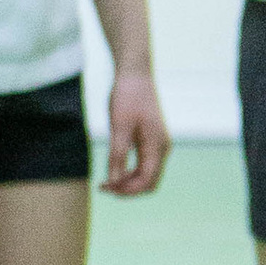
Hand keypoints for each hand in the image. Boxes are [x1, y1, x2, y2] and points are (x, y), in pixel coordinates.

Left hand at [104, 67, 169, 196]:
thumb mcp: (119, 126)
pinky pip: (145, 164)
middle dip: (128, 189)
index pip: (147, 181)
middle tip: (103, 187)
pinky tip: (114, 169)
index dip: (126, 190)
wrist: (135, 74)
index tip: (105, 188)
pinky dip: (131, 172)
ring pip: (148, 175)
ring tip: (106, 181)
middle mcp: (162, 148)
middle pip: (149, 182)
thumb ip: (117, 154)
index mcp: (157, 145)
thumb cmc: (128, 96)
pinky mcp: (151, 140)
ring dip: (129, 182)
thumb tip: (113, 180)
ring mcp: (158, 144)